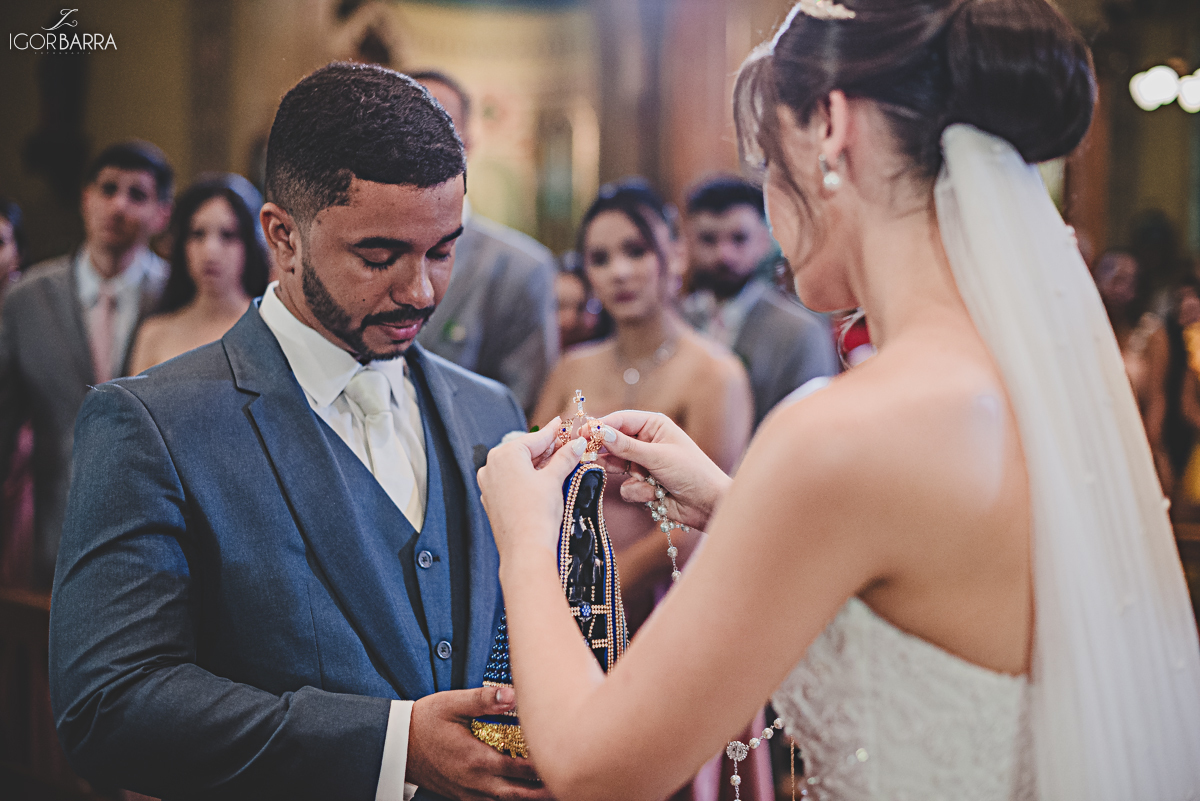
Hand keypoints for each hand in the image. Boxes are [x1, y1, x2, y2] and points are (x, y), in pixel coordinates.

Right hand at [406, 686, 554, 800]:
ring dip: (528, 798)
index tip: (565, 757)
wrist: (397, 745)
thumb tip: (512, 694)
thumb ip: (484, 699)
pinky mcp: (463, 795)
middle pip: (519, 794)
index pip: (521, 768)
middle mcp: (476, 782)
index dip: (545, 765)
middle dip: (544, 791)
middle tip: (568, 784)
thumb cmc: (425, 721)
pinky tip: (521, 794)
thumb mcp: (451, 703)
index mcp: (477, 759)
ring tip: (551, 791)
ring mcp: (469, 792)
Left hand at [478, 420, 586, 564]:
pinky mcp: (491, 500)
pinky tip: (543, 481)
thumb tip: (576, 444)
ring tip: (559, 462)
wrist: (524, 550)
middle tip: (566, 443)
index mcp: (505, 454)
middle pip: (525, 451)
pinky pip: (511, 481)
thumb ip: (565, 458)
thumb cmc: (537, 513)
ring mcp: (489, 484)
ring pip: (518, 467)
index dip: (553, 431)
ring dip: (538, 464)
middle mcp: (491, 466)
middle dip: (547, 449)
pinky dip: (527, 479)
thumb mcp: (554, 480)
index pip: (535, 438)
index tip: (562, 423)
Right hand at [595, 410, 730, 530]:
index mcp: (654, 425)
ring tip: (640, 477)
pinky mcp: (642, 485)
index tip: (582, 433)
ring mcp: (643, 464)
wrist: (708, 504)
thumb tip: (600, 433)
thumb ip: (627, 447)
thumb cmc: (691, 472)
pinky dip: (638, 492)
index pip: (620, 420)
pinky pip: (626, 487)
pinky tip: (655, 494)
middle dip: (606, 452)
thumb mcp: (658, 456)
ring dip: (628, 476)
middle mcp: (646, 442)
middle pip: (613, 443)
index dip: (601, 426)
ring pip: (617, 467)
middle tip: (586, 455)